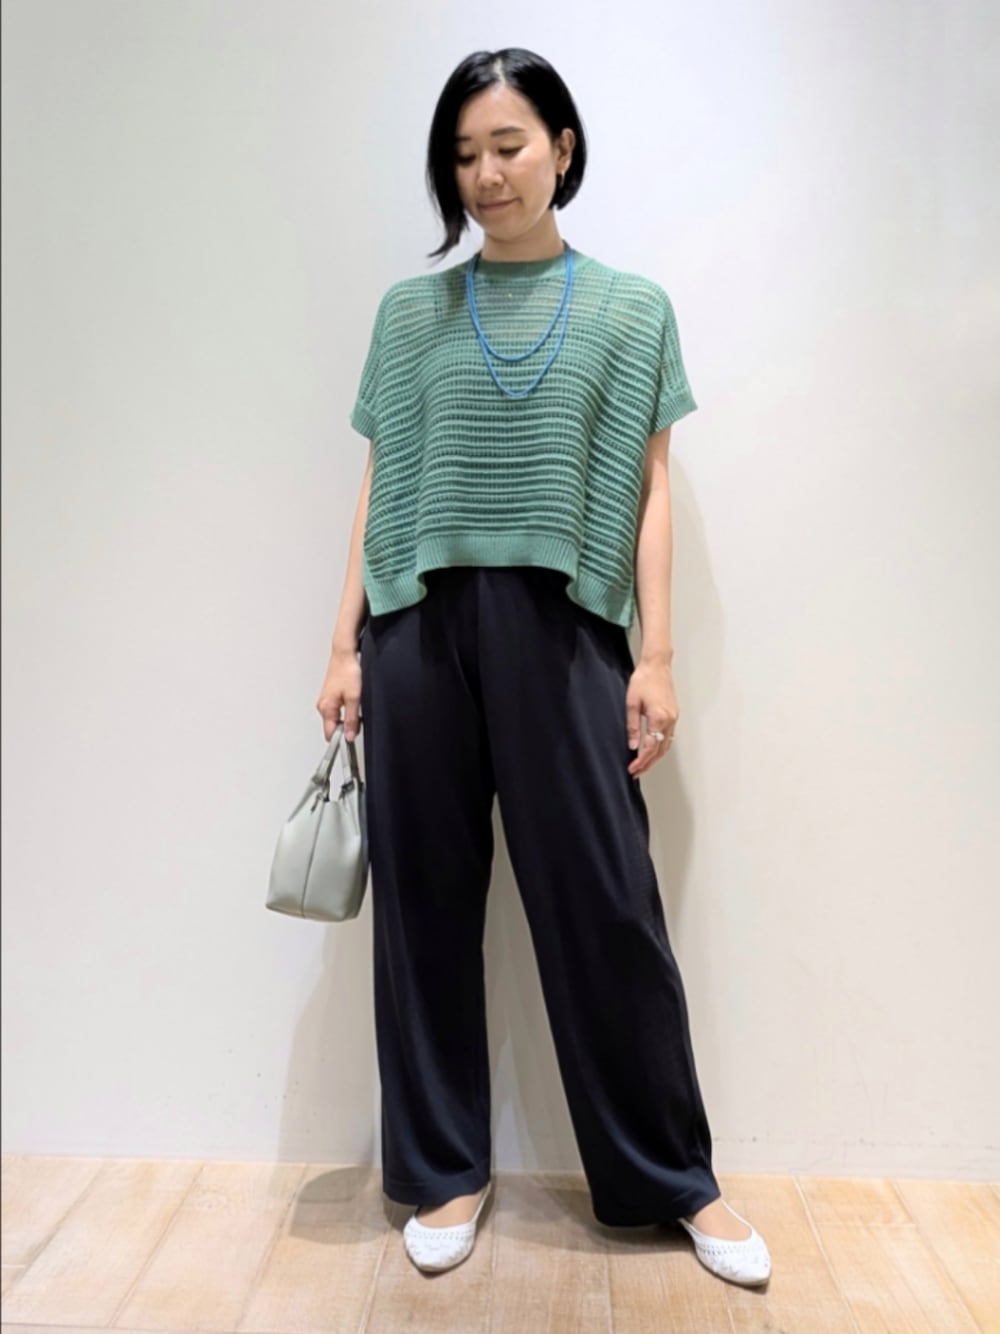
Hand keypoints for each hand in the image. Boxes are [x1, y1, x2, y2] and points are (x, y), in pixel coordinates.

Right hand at [316, 647, 362, 741]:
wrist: (345, 653)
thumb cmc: (347, 670)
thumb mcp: (354, 698)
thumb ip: (351, 719)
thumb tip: (349, 736)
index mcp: (326, 708)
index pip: (329, 734)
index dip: (341, 740)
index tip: (351, 742)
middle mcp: (323, 705)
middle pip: (333, 727)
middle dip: (346, 728)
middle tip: (359, 722)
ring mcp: (327, 700)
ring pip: (337, 718)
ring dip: (348, 717)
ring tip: (358, 708)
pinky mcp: (332, 695)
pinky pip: (339, 709)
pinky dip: (347, 709)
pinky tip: (355, 701)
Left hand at [625, 657, 677, 775]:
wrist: (657, 665)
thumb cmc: (643, 680)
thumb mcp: (632, 704)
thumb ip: (633, 727)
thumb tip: (633, 746)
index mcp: (658, 718)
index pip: (650, 747)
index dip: (641, 761)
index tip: (632, 768)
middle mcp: (669, 720)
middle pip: (660, 750)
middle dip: (648, 763)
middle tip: (636, 772)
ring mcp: (674, 718)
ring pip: (666, 745)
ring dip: (655, 758)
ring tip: (643, 765)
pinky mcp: (674, 715)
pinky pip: (669, 737)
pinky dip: (661, 747)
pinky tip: (653, 751)